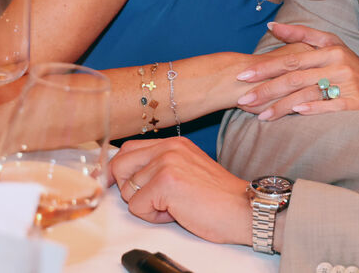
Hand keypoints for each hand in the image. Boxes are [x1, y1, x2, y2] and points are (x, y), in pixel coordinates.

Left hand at [109, 137, 249, 244]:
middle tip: (153, 200)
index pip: (129, 149)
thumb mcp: (187, 170)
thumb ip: (160, 166)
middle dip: (128, 188)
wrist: (242, 208)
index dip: (119, 170)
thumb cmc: (218, 197)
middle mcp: (169, 147)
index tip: (116, 184)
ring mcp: (166, 162)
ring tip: (174, 205)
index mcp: (174, 143)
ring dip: (147, 205)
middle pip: (120, 164)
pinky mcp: (165, 182)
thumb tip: (127, 176)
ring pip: (128, 190)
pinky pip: (137, 207)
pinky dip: (153, 216)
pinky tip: (177, 212)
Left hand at [235, 22, 358, 119]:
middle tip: (243, 99)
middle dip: (267, 89)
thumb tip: (271, 26)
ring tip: (261, 116)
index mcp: (330, 50)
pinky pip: (331, 107)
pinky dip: (313, 110)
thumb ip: (301, 35)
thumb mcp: (330, 45)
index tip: (243, 76)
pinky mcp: (356, 103)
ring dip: (282, 106)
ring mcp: (348, 85)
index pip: (291, 59)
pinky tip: (296, 114)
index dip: (266, 68)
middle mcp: (338, 65)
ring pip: (308, 94)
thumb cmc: (349, 66)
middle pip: (295, 78)